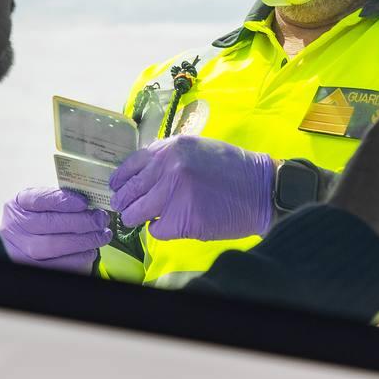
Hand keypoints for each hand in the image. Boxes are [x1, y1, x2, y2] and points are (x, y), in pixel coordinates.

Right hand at [0, 187, 111, 273]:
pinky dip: (79, 257)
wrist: (20, 244)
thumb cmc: (36, 219)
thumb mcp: (40, 205)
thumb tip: (90, 202)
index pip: (39, 199)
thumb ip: (59, 201)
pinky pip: (58, 265)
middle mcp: (14, 228)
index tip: (84, 202)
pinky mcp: (32, 268)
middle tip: (101, 219)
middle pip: (49, 224)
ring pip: (54, 246)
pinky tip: (91, 250)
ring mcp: (21, 249)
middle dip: (81, 221)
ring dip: (84, 240)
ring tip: (102, 235)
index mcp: (17, 205)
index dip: (62, 200)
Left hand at [109, 135, 274, 240]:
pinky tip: (170, 224)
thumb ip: (169, 158)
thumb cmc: (232, 168)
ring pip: (136, 212)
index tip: (117, 187)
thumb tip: (142, 175)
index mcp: (170, 148)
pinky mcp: (181, 219)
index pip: (131, 165)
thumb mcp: (196, 149)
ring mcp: (173, 194)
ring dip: (137, 217)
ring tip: (143, 219)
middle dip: (125, 202)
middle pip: (129, 191)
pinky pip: (156, 229)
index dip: (121, 179)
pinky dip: (160, 230)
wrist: (261, 188)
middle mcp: (168, 168)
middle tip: (125, 208)